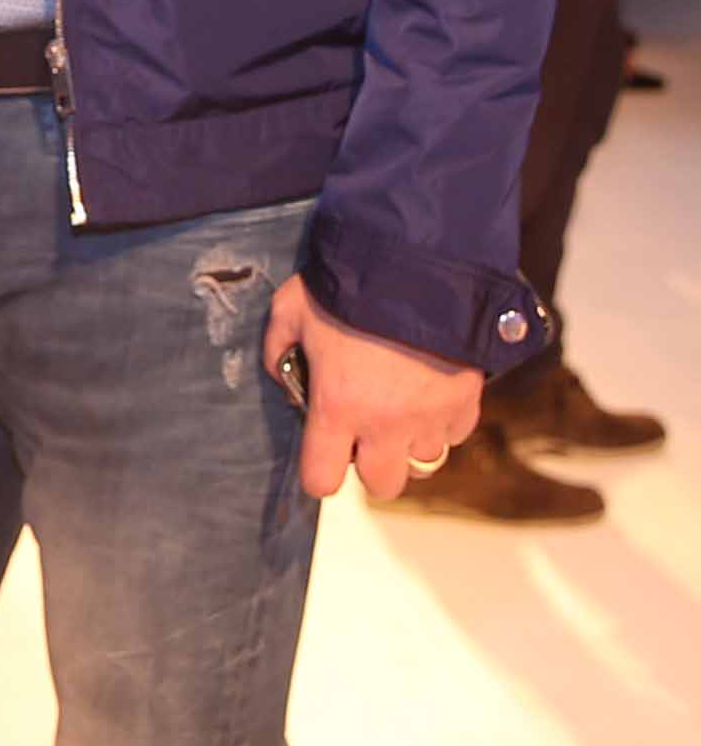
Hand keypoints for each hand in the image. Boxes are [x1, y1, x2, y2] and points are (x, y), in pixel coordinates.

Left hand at [263, 275, 481, 500]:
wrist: (421, 259)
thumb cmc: (349, 285)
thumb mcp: (292, 308)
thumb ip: (278, 347)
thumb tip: (281, 372)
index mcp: (338, 408)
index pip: (322, 480)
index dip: (319, 471)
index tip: (323, 451)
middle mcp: (386, 424)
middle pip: (383, 486)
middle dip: (372, 465)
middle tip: (366, 432)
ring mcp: (431, 416)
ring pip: (425, 462)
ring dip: (411, 443)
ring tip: (401, 410)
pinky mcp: (466, 399)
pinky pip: (457, 432)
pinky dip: (445, 422)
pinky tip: (430, 393)